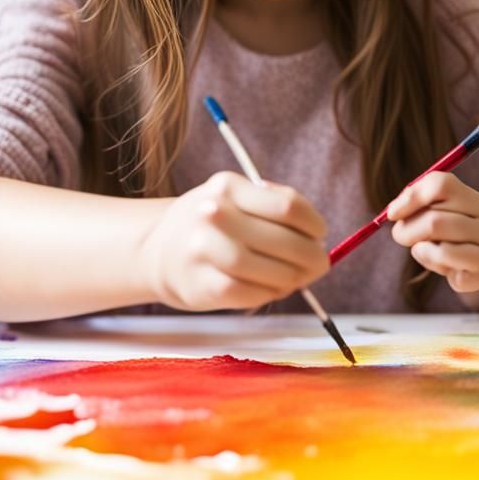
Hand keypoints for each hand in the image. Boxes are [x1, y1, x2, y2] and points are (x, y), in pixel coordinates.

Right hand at [141, 172, 328, 311]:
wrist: (158, 250)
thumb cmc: (213, 224)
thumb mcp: (236, 198)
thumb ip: (276, 210)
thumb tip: (319, 241)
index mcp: (228, 185)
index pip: (287, 205)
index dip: (313, 223)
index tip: (320, 234)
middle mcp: (212, 213)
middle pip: (281, 240)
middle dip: (310, 255)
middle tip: (320, 263)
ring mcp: (203, 250)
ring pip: (266, 270)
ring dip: (292, 277)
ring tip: (298, 277)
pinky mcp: (201, 285)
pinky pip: (249, 293)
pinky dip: (269, 293)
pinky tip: (272, 288)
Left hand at [387, 171, 478, 294]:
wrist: (463, 271)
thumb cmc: (441, 235)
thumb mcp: (426, 210)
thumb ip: (412, 199)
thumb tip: (394, 212)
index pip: (442, 185)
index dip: (411, 198)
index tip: (392, 213)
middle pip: (435, 217)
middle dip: (409, 229)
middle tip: (404, 236)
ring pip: (440, 237)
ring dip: (419, 246)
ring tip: (423, 249)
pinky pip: (445, 256)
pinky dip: (431, 260)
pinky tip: (438, 264)